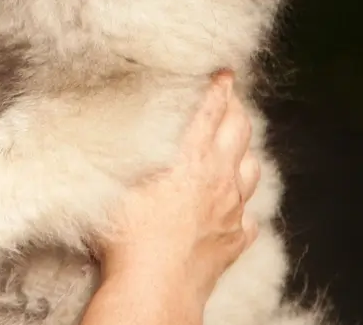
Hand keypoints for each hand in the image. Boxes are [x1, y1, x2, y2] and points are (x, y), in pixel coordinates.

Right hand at [98, 72, 259, 314]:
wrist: (153, 289)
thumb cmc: (127, 236)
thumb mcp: (115, 180)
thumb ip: (120, 150)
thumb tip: (109, 126)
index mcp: (191, 158)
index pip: (212, 110)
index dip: (220, 87)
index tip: (225, 72)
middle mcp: (218, 179)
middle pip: (240, 132)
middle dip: (237, 109)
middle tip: (231, 98)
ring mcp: (231, 211)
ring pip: (253, 170)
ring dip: (246, 152)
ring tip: (236, 144)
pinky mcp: (233, 240)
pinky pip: (248, 217)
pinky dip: (243, 205)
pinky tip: (234, 205)